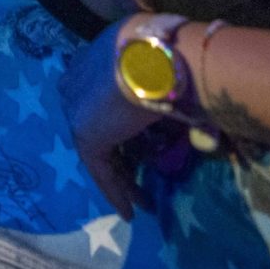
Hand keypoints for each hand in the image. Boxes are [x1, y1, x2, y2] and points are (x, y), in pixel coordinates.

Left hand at [64, 19, 163, 220]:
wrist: (157, 59)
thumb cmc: (171, 57)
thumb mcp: (165, 65)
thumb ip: (166, 85)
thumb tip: (192, 106)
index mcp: (95, 58)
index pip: (100, 95)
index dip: (116, 120)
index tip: (137, 139)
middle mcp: (78, 81)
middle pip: (97, 124)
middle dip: (119, 152)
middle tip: (139, 175)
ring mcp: (77, 107)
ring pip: (100, 148)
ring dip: (121, 177)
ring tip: (141, 202)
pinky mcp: (84, 133)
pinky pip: (99, 167)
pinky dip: (114, 190)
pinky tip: (131, 211)